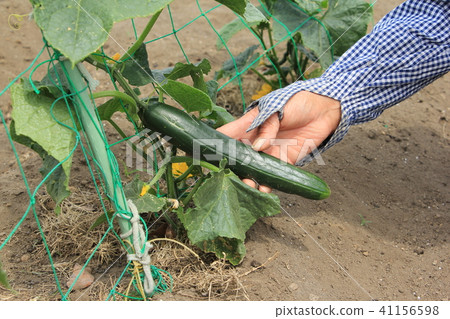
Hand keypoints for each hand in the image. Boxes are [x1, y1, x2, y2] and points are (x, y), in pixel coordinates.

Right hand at [217, 91, 340, 191]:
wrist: (326, 108)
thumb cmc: (297, 101)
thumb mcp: (277, 108)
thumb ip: (267, 127)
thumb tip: (258, 147)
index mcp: (249, 125)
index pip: (226, 135)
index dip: (213, 144)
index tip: (203, 156)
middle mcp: (256, 141)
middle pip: (237, 157)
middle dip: (231, 168)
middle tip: (226, 178)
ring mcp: (269, 152)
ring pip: (253, 170)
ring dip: (249, 179)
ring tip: (247, 186)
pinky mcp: (284, 161)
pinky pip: (273, 176)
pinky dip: (267, 184)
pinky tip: (263, 190)